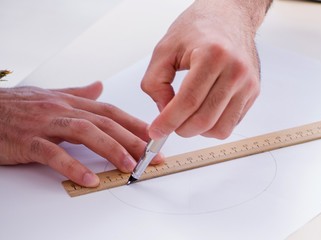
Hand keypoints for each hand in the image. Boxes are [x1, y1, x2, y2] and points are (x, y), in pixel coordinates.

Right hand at [0, 82, 162, 186]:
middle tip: (152, 156)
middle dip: (132, 139)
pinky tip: (89, 179)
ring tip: (129, 166)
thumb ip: (78, 93)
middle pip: (105, 122)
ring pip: (85, 132)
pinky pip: (53, 154)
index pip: (110, 111)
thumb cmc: (14, 106)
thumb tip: (100, 87)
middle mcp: (62, 109)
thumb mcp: (50, 96)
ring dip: (111, 149)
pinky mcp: (27, 140)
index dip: (135, 124)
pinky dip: (72, 166)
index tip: (154, 137)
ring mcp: (45, 124)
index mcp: (70, 102)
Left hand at [141, 0, 268, 139]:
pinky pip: (231, 123)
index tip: (156, 131)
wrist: (230, 16)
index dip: (168, 122)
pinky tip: (203, 112)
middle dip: (181, 129)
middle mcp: (235, 70)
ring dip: (198, 131)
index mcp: (213, 56)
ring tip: (187, 119)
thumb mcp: (165, 48)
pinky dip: (213, 126)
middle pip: (205, 119)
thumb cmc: (199, 27)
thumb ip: (155, 82)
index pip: (188, 101)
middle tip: (169, 125)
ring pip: (220, 128)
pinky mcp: (253, 92)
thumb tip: (163, 112)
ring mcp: (248, 83)